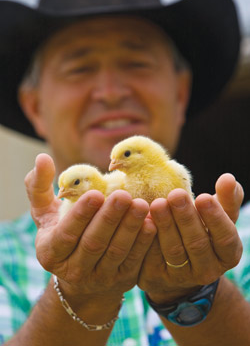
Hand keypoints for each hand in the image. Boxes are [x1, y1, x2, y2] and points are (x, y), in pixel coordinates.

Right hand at [25, 153, 155, 301]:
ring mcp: (99, 277)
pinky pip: (134, 261)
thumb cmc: (61, 232)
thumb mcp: (44, 213)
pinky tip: (151, 223)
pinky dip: (143, 243)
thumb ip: (39, 186)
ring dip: (130, 228)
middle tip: (123, 195)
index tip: (96, 194)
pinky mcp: (121, 280)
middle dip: (109, 219)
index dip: (81, 215)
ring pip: (116, 252)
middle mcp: (73, 270)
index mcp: (51, 252)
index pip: (66, 234)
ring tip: (141, 204)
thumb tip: (42, 157)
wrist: (81, 273)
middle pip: (93, 243)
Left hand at [138, 173, 242, 302]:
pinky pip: (151, 258)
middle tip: (175, 195)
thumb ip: (227, 199)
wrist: (178, 267)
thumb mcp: (218, 218)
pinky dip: (147, 239)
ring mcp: (182, 277)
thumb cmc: (202, 231)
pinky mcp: (157, 278)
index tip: (203, 197)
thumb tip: (229, 178)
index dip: (215, 218)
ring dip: (165, 226)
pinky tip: (142, 220)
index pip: (225, 238)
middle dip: (186, 218)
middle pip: (197, 244)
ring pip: (174, 251)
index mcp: (228, 254)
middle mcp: (208, 270)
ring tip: (158, 204)